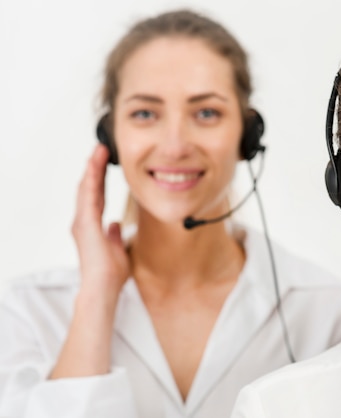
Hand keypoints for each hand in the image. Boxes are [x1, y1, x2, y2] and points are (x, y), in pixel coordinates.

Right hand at [51, 144, 130, 378]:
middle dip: (94, 167)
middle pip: (89, 188)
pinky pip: (89, 196)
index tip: (104, 162)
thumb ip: (115, 236)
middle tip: (101, 148)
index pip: (98, 196)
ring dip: (92, 168)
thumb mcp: (118, 249)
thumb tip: (116, 225)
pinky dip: (92, 180)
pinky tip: (95, 166)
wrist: (103, 287)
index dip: (100, 178)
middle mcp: (85, 221)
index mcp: (93, 226)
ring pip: (87, 188)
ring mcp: (83, 222)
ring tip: (99, 150)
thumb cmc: (111, 273)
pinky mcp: (85, 224)